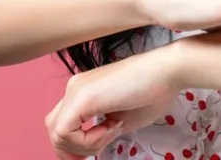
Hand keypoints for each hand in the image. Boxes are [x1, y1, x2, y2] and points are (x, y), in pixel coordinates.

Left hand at [44, 49, 180, 159]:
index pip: (61, 124)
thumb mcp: (121, 120)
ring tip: (111, 132)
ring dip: (83, 145)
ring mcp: (76, 91)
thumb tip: (92, 147)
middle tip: (98, 150)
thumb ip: (102, 131)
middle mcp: (74, 89)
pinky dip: (87, 141)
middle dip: (72, 150)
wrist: (167, 71)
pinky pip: (66, 132)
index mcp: (82, 92)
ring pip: (56, 133)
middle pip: (52, 128)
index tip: (98, 148)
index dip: (74, 145)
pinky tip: (111, 129)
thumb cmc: (153, 92)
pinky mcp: (83, 97)